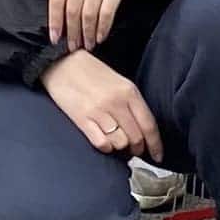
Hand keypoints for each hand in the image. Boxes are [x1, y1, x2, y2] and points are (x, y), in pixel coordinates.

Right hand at [43, 48, 162, 158]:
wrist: (62, 63)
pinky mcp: (81, 119)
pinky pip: (101, 143)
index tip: (157, 156)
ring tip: (117, 144)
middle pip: (136, 137)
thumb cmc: (92, 73)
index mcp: (129, 91)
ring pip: (120, 143)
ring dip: (121, 148)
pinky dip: (106, 147)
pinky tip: (104, 142)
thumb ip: (132, 103)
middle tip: (134, 151)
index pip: (149, 125)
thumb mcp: (119, 82)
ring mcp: (98, 111)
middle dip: (137, 149)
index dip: (155, 145)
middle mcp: (116, 102)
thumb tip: (142, 130)